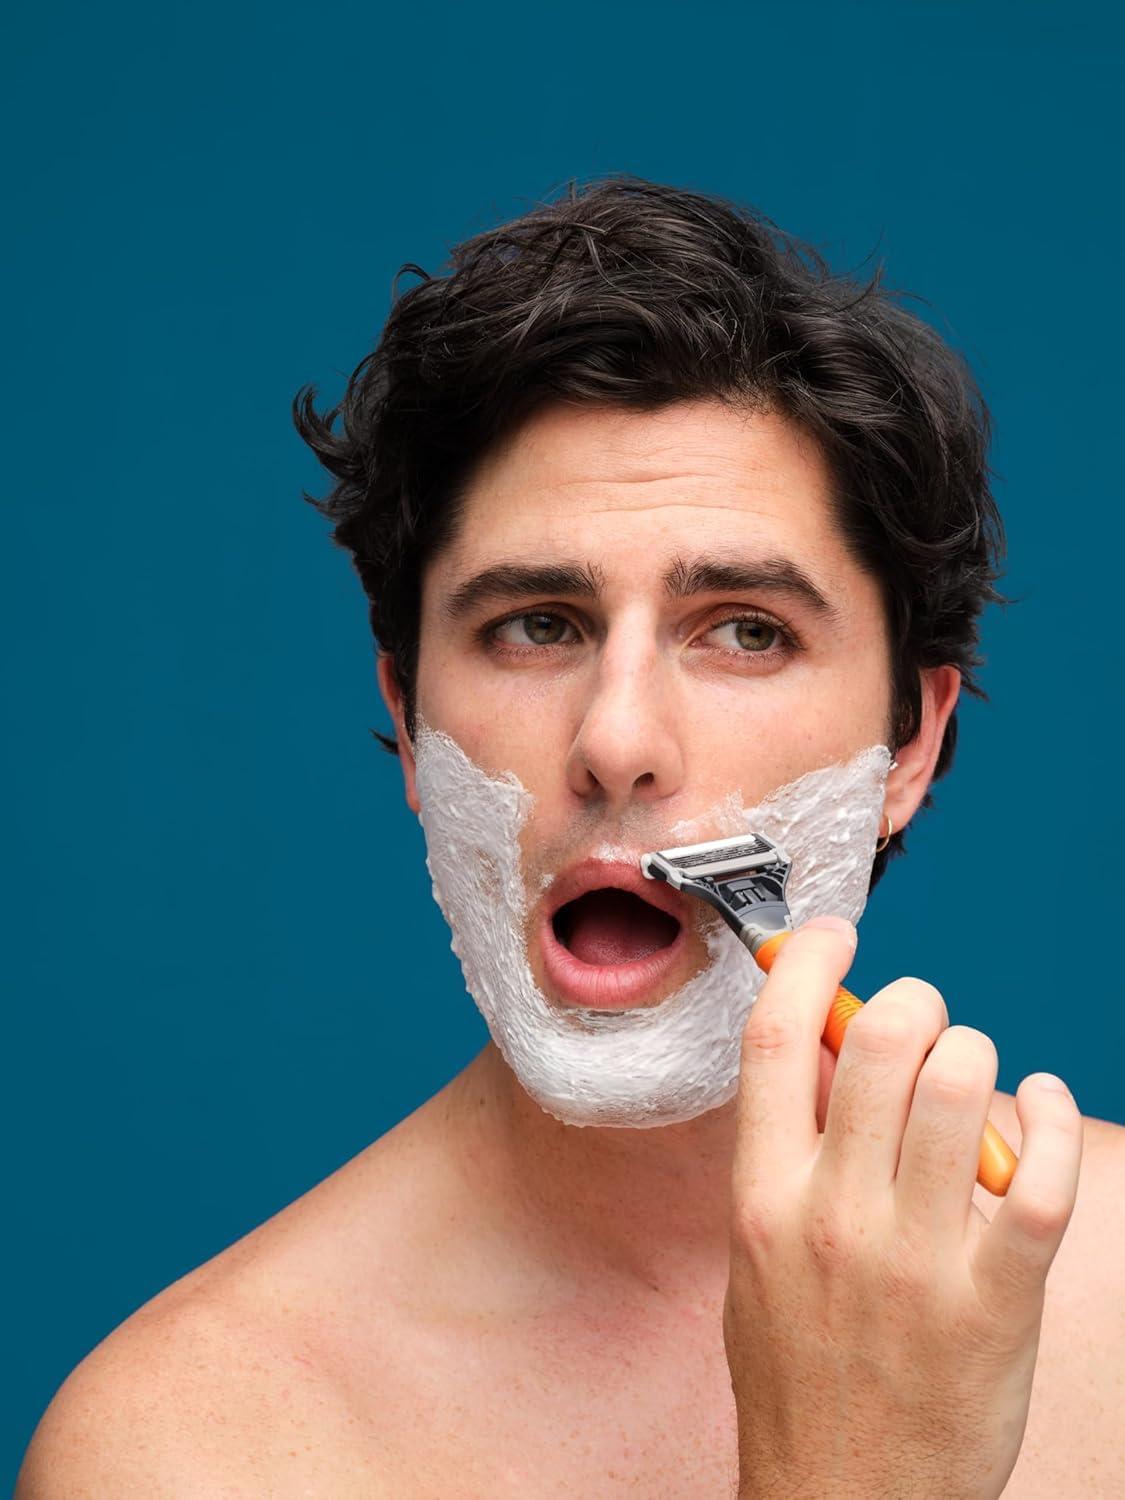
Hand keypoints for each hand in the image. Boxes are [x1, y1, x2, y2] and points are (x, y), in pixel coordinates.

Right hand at [723, 915, 1082, 1499]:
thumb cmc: (801, 1373)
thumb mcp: (756, 1253)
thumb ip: (787, 1154)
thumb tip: (832, 1053)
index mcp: (763, 1198)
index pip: (774, 1044)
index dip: (805, 966)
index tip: (832, 936)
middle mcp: (834, 1216)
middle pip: (881, 1042)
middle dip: (914, 1002)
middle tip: (924, 1017)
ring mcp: (916, 1258)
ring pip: (960, 1088)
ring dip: (977, 1055)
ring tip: (975, 1075)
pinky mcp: (994, 1299)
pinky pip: (1037, 1175)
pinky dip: (1048, 1117)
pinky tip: (1039, 1107)